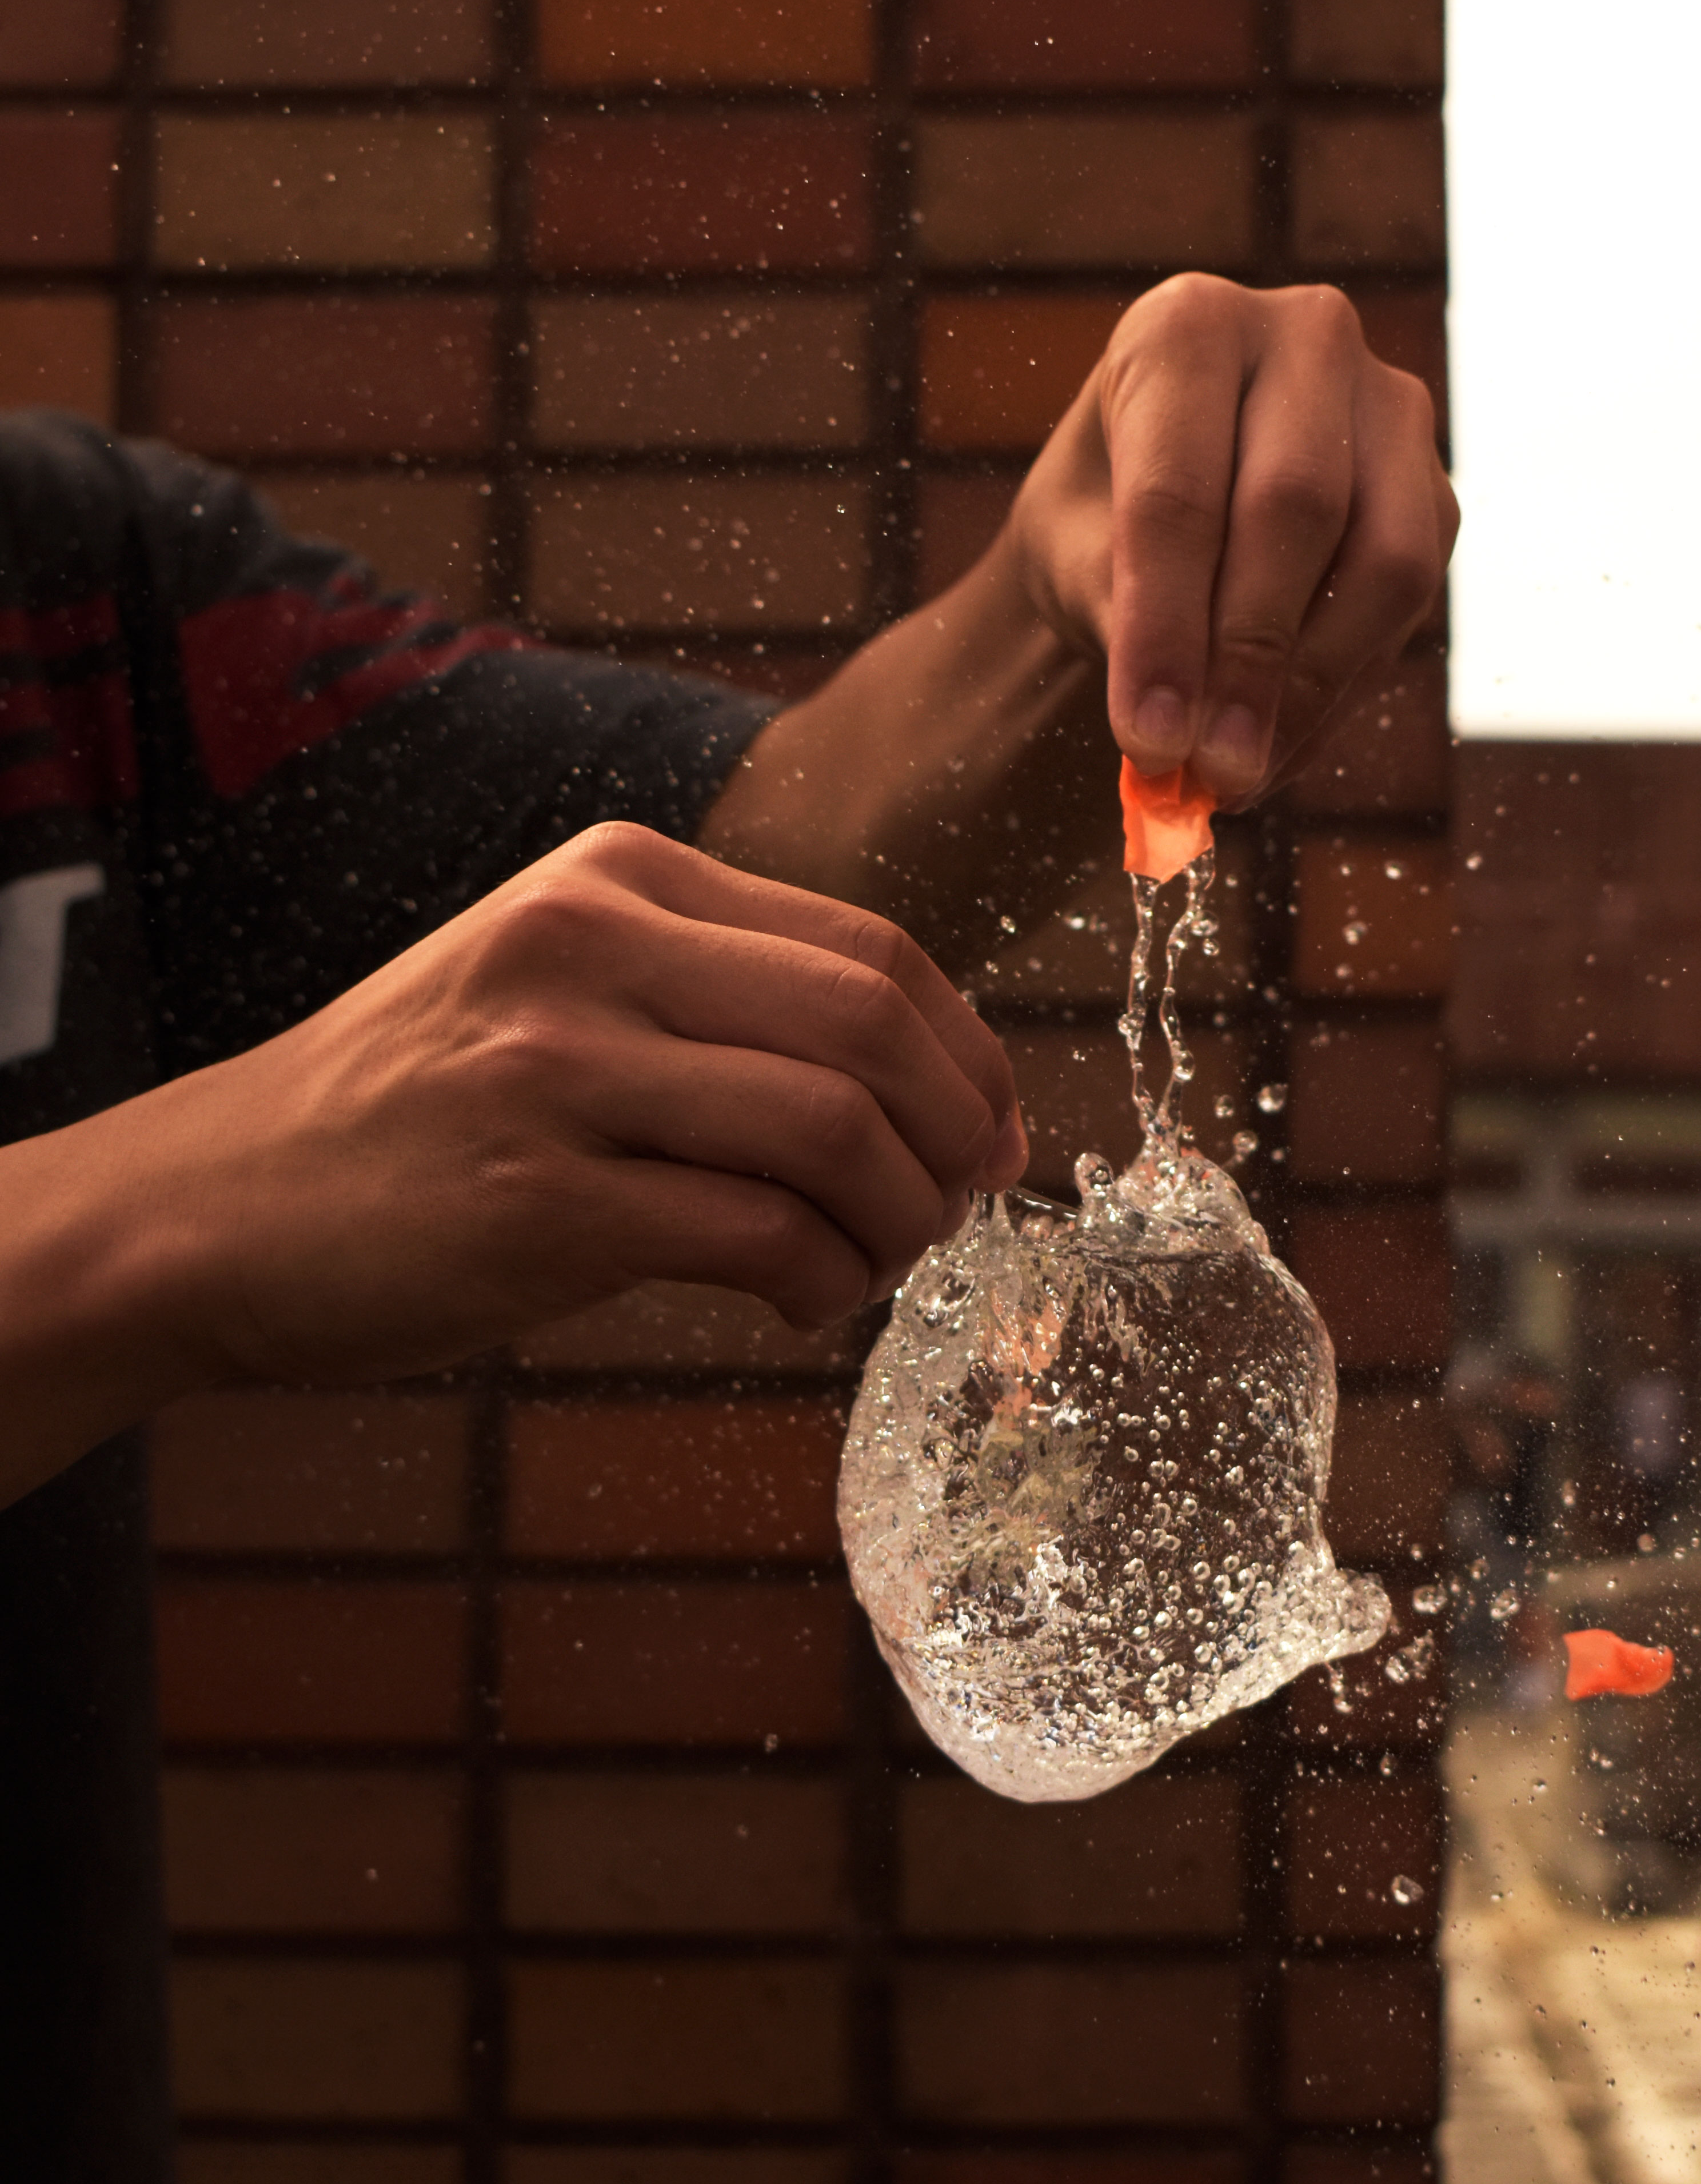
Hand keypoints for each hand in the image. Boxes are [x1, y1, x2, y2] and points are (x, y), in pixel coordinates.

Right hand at [5, 825, 1023, 1484]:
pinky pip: (757, 1236)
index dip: (970, 1050)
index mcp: (615, 877)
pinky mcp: (539, 1199)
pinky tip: (803, 1306)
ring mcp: (559, 1069)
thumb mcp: (558, 987)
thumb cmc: (422, 1112)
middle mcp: (589, 947)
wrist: (222, 1204)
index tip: (996, 1130)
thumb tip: (934, 1086)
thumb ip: (718, 1000)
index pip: (872, 944)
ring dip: (897, 1219)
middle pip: (871, 1025)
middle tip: (959, 1206)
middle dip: (958, 1132)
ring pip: (830, 1131)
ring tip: (875, 1264)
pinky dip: (821, 1283)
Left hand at [1006, 275, 1456, 806]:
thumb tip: (1173, 735)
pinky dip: (1344, 688)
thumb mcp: (1074, 557)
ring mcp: (1388, 405)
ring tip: (1242, 774)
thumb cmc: (1100, 518)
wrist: (1158, 505)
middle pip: (1294, 507)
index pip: (1179, 485)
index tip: (1147, 736)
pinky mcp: (1433, 487)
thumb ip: (1120, 623)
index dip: (1164, 624)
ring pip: (1382, 558)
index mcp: (1186, 325)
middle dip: (1247, 659)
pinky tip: (1283, 743)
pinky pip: (1411, 599)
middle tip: (1209, 772)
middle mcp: (1303, 335)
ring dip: (1313, 685)